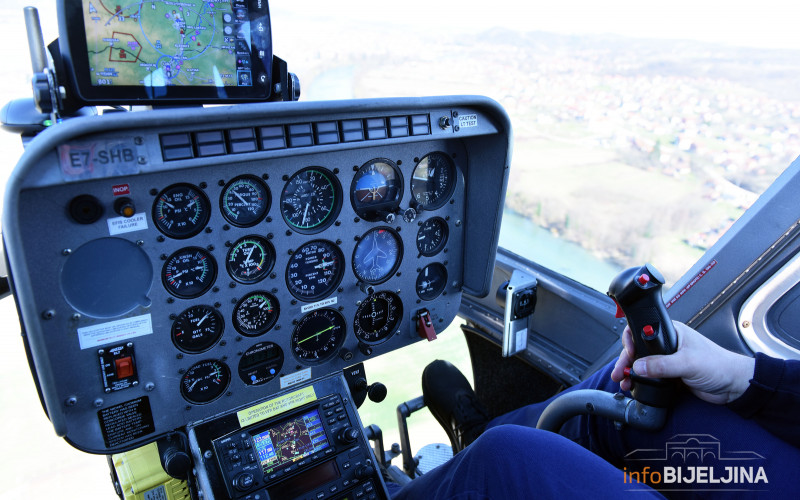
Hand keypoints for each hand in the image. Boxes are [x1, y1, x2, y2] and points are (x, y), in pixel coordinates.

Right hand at [610, 321, 754, 403]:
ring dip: (630, 373)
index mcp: (672, 333)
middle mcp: (668, 345)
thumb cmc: (719, 365)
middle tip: (619, 372)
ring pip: (642, 365)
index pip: (643, 331)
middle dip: (626, 361)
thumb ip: (662, 365)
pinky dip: (640, 382)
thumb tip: (639, 366)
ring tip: (622, 382)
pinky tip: (634, 387)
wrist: (734, 386)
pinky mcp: (670, 376)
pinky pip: (650, 377)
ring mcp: (668, 361)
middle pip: (639, 350)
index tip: (627, 354)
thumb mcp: (688, 363)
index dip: (631, 341)